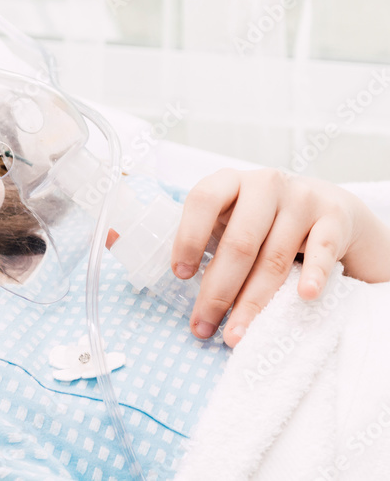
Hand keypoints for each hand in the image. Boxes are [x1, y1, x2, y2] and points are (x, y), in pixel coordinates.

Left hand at [170, 168, 389, 347]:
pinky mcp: (334, 217)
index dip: (189, 237)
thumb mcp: (233, 217)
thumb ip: (212, 239)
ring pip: (274, 257)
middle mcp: (265, 184)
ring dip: (253, 302)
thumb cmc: (264, 220)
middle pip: (239, 242)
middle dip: (218, 291)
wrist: (328, 206)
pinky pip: (322, 249)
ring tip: (237, 334)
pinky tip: (305, 295)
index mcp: (230, 181)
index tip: (181, 275)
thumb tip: (190, 292)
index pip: (203, 200)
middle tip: (203, 327)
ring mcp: (302, 198)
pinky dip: (313, 274)